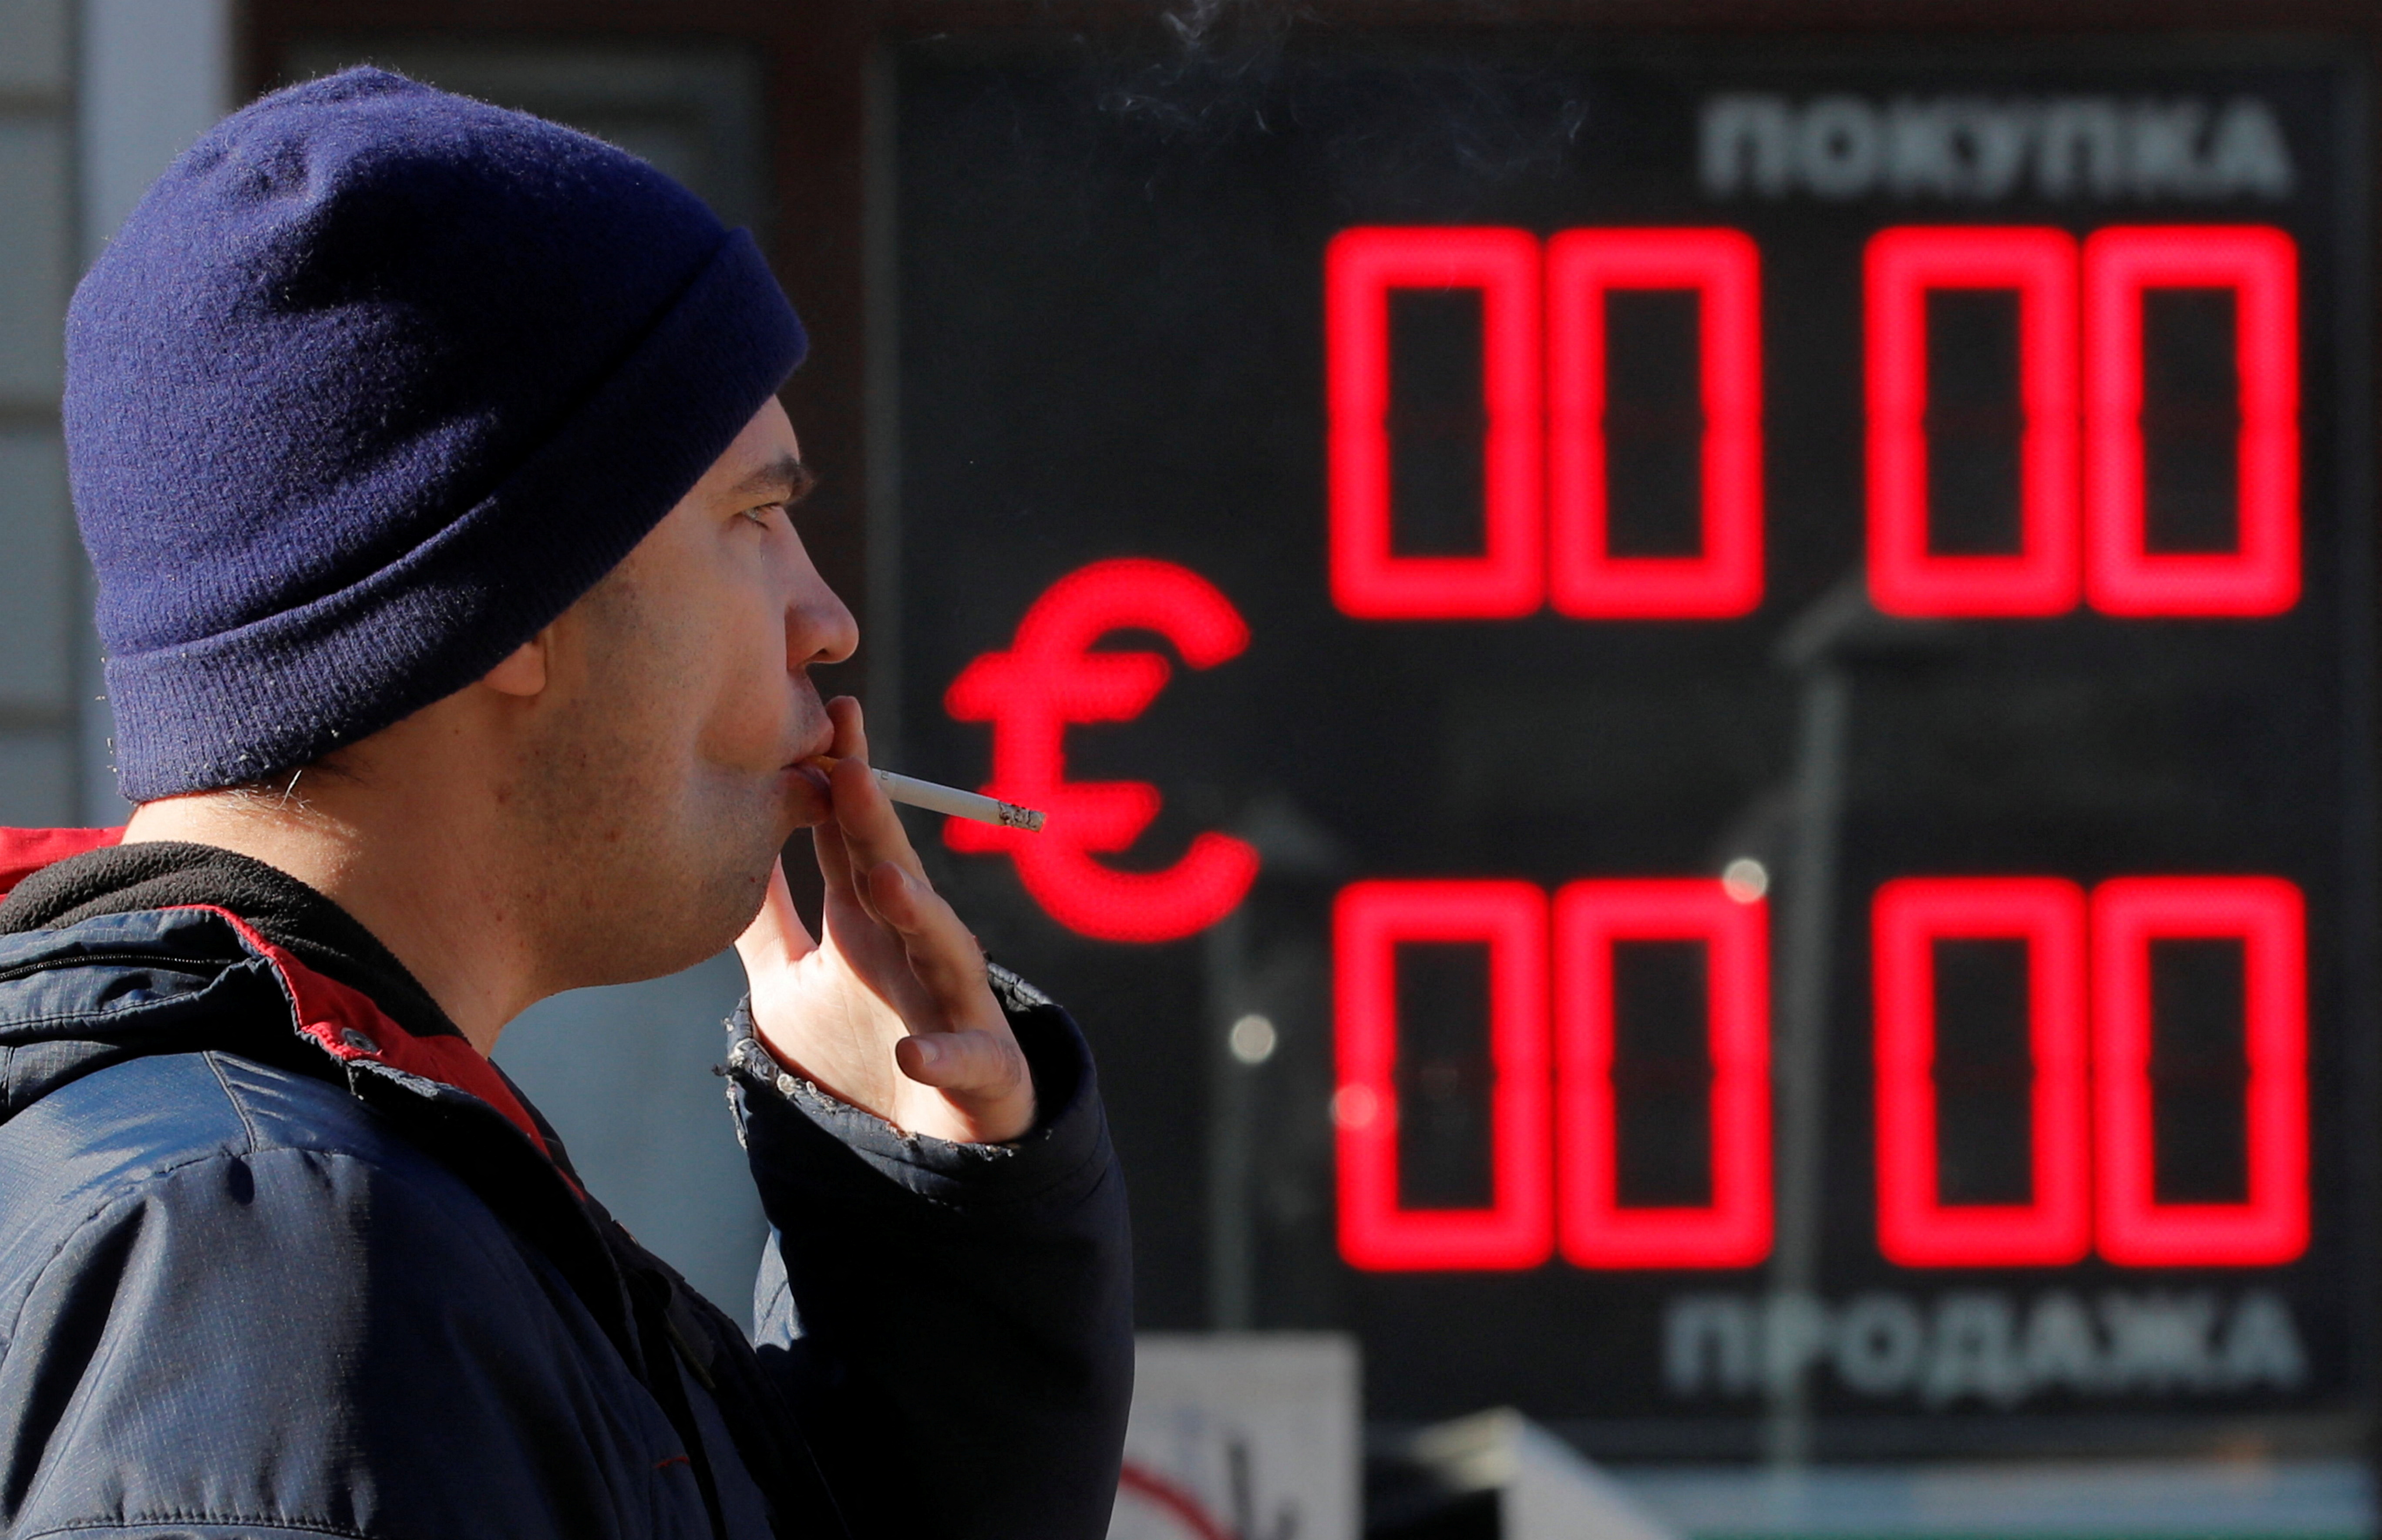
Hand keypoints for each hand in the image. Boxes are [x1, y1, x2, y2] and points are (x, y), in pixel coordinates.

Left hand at [734, 697, 1034, 1142]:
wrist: (926, 1139)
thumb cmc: (860, 1044)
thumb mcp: (793, 981)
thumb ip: (764, 919)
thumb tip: (717, 846)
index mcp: (870, 921)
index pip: (856, 838)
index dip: (847, 781)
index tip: (831, 715)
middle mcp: (915, 947)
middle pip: (898, 874)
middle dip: (878, 824)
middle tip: (851, 768)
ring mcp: (954, 1003)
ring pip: (943, 949)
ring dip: (919, 914)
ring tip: (887, 884)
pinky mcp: (980, 1068)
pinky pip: (966, 1059)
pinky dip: (944, 1056)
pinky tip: (916, 1054)